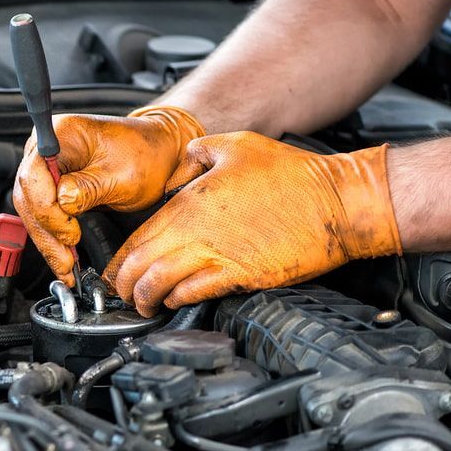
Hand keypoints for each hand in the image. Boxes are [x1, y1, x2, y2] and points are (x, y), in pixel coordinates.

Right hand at [12, 106, 204, 286]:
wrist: (157, 153)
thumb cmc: (145, 155)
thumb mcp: (123, 175)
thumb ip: (89, 188)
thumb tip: (63, 203)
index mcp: (62, 134)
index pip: (35, 175)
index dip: (48, 210)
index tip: (70, 233)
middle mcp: (47, 148)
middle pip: (29, 196)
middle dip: (46, 232)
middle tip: (65, 260)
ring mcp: (47, 167)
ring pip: (32, 210)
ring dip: (47, 240)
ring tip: (65, 266)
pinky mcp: (52, 185)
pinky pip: (44, 214)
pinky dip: (53, 237)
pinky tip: (63, 256)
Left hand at [103, 132, 401, 316]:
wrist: (336, 203)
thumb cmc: (292, 174)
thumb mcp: (235, 145)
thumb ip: (197, 153)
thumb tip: (180, 162)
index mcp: (190, 201)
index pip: (138, 236)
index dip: (120, 259)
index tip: (114, 271)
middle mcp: (197, 230)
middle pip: (141, 265)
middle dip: (124, 285)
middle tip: (121, 294)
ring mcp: (219, 255)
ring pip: (162, 284)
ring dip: (146, 298)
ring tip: (143, 305)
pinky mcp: (242, 275)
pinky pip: (196, 293)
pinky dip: (178, 300)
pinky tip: (175, 301)